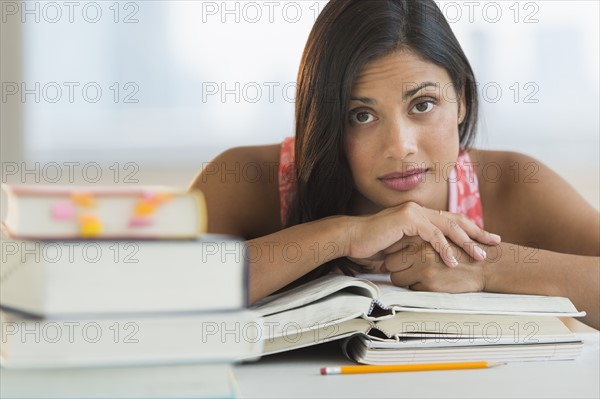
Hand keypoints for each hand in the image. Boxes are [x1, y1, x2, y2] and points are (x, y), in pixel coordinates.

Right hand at [345, 202, 499, 268]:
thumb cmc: (372, 245)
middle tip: (495, 243)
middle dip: (477, 233)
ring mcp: (413, 212)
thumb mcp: (400, 246)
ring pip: (448, 227)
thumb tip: (430, 259)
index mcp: (419, 215)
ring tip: (480, 257)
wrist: (351, 238)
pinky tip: (453, 261)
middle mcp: (419, 210)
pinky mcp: (407, 219)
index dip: (470, 230)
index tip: (486, 240)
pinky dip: (444, 248)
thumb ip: (416, 247)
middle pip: (455, 221)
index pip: (450, 221)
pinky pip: (432, 235)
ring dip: (466, 243)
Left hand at [384, 240, 486, 292]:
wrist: (486, 265)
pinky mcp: (429, 282)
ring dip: (405, 279)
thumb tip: (393, 248)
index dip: (394, 253)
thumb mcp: (439, 237)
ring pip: (396, 278)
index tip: (399, 257)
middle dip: (396, 267)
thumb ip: (418, 239)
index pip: (391, 246)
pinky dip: (417, 287)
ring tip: (419, 276)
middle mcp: (419, 248)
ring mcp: (423, 266)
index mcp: (421, 234)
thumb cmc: (462, 252)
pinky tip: (430, 282)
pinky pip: (410, 289)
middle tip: (407, 269)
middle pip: (390, 262)